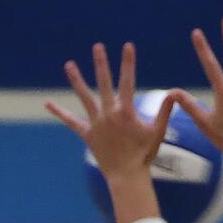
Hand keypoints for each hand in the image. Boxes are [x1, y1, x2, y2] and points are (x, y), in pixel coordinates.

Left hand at [46, 42, 175, 182]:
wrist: (127, 176)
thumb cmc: (144, 154)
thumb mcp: (158, 131)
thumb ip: (165, 111)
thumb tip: (175, 93)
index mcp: (126, 111)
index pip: (128, 81)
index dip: (128, 62)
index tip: (128, 46)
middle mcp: (109, 114)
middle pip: (104, 83)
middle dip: (101, 63)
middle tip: (97, 46)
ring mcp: (96, 124)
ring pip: (85, 97)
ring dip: (77, 80)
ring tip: (69, 64)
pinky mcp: (87, 134)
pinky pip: (71, 122)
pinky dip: (60, 112)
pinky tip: (48, 103)